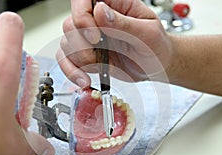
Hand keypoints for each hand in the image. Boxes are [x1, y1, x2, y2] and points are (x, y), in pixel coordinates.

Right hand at [57, 0, 173, 86]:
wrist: (154, 67)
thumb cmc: (155, 46)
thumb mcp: (147, 34)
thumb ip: (124, 23)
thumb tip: (100, 11)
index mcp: (114, 4)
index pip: (83, 0)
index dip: (82, 16)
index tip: (95, 37)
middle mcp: (97, 18)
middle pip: (70, 24)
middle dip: (82, 45)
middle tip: (100, 56)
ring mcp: (89, 37)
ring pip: (66, 43)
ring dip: (79, 61)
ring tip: (99, 67)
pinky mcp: (85, 54)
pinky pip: (66, 59)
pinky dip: (71, 71)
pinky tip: (83, 78)